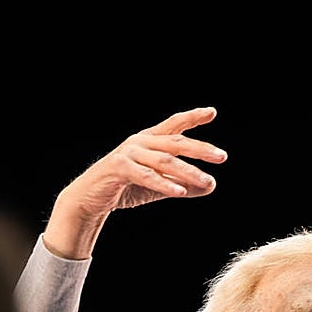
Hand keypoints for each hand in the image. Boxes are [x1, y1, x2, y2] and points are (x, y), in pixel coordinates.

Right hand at [44, 106, 226, 258]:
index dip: (192, 117)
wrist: (90, 198)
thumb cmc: (125, 188)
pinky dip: (165, 183)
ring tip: (208, 181)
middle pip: (175, 142)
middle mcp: (139, 141)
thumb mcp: (159, 186)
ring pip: (165, 160)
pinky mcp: (119, 168)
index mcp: (148, 140)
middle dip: (200, 148)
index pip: (174, 125)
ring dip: (189, 172)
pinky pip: (147, 175)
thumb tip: (211, 185)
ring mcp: (128, 153)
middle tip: (222, 156)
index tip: (212, 112)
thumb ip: (182, 183)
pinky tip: (181, 191)